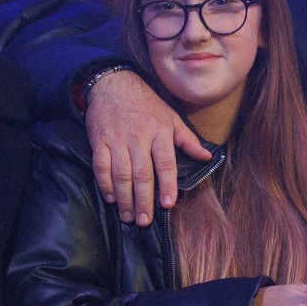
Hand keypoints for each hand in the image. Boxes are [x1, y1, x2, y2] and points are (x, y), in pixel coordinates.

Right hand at [85, 71, 209, 225]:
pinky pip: (101, 166)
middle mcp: (139, 137)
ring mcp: (118, 140)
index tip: (168, 204)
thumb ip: (188, 140)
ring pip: (121, 174)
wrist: (114, 84)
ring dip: (124, 198)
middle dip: (143, 200)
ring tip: (128, 216)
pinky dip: (105, 184)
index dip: (167, 184)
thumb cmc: (146, 104)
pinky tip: (110, 198)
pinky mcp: (99, 141)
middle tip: (144, 220)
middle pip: (141, 173)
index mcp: (160, 132)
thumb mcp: (171, 117)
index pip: (165, 162)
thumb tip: (207, 157)